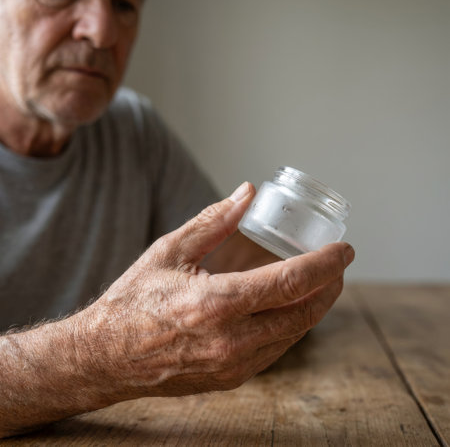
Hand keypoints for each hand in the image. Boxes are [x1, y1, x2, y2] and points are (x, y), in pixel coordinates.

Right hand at [88, 182, 354, 397]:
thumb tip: (247, 193)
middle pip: (303, 313)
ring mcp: (233, 365)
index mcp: (215, 304)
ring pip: (294, 334)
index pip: (289, 283)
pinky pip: (275, 349)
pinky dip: (292, 325)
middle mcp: (230, 340)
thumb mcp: (170, 251)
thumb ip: (213, 220)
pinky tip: (290, 307)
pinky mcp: (231, 377)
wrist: (106, 356)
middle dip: (329, 286)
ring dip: (315, 306)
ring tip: (321, 282)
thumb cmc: (133, 300)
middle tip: (337, 264)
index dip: (324, 264)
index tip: (344, 250)